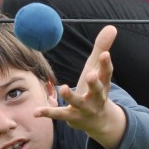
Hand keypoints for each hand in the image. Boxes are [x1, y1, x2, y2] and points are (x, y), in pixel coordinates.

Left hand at [35, 25, 126, 148]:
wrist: (100, 121)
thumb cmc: (97, 89)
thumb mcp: (99, 70)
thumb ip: (102, 48)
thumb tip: (112, 27)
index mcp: (104, 84)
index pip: (107, 73)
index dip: (106, 64)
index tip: (105, 54)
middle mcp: (97, 97)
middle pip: (97, 90)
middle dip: (94, 83)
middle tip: (90, 75)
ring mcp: (85, 108)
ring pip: (78, 102)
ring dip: (71, 96)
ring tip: (63, 88)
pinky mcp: (72, 117)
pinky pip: (60, 114)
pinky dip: (48, 112)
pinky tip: (36, 111)